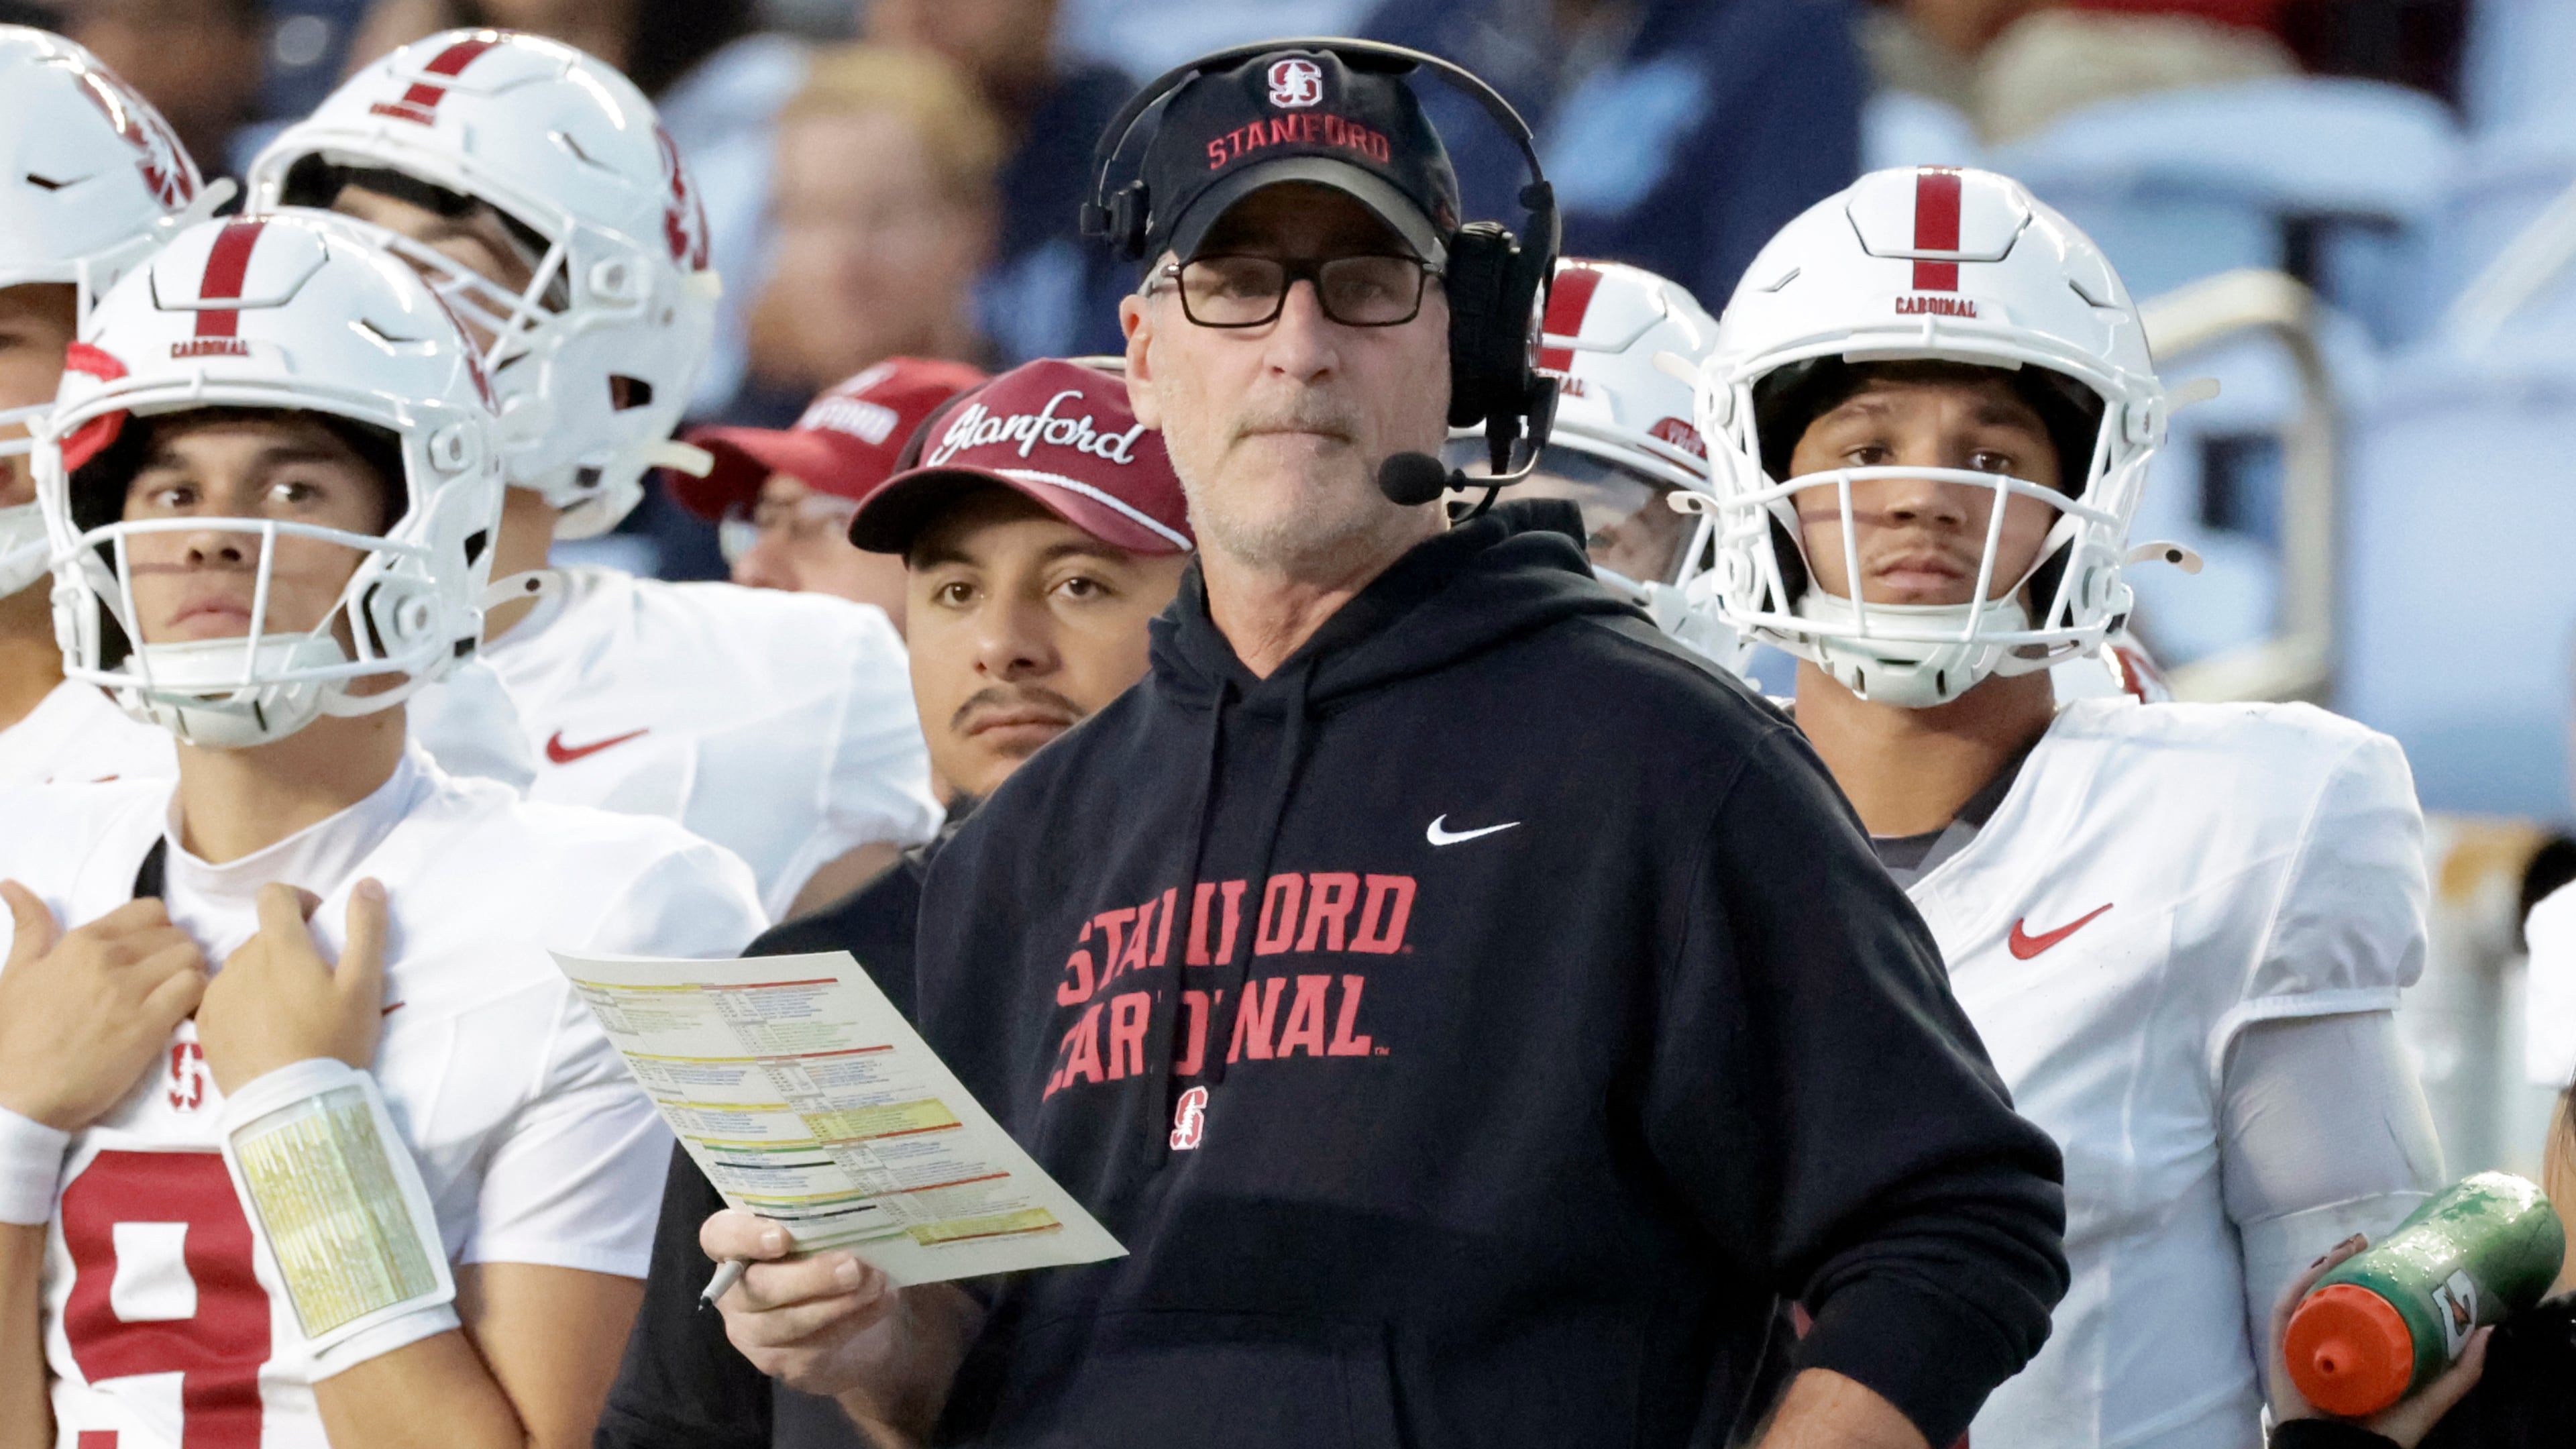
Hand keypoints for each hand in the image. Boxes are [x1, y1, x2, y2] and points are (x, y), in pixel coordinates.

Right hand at [0, 882, 206, 1130]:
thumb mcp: (15, 973)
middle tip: (168, 981)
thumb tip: (11, 884)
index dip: (160, 932)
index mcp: (81, 942)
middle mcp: (108, 959)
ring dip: (192, 975)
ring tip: (177, 997)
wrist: (18, 1095)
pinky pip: (196, 990)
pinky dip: (199, 998)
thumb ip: (29, 927)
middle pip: (177, 934)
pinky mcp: (148, 1025)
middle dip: (179, 955)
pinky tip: (183, 1014)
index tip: (153, 956)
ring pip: (192, 958)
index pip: (149, 911)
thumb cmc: (16, 1037)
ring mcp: (129, 991)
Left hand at [196, 880, 389, 1093]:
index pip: (275, 895)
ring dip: (264, 978)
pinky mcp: (204, 1025)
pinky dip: (244, 1005)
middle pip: (263, 938)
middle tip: (314, 987)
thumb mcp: (364, 984)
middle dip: (288, 949)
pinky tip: (264, 1034)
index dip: (299, 900)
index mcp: (279, 945)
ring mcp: (217, 994)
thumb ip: (366, 928)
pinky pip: (224, 999)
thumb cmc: (333, 1040)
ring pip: (242, 969)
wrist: (291, 1105)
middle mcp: (239, 961)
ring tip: (288, 1015)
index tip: (317, 926)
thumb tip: (367, 882)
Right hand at [701, 1208, 899, 1395]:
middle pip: (757, 1286)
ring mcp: (751, 1330)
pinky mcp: (777, 1361)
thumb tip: (860, 1205)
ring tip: (875, 1284)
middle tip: (853, 1266)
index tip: (781, 1237)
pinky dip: (853, 1322)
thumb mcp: (822, 1231)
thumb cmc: (827, 1254)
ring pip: (785, 1322)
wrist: (846, 1316)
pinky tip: (880, 1303)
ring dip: (837, 1304)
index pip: (719, 1236)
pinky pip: (812, 1346)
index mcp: (735, 1244)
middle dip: (810, 1277)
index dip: (744, 1236)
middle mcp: (733, 1288)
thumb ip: (824, 1220)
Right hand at [2270, 1233, 2490, 1448]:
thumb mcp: (2431, 1398)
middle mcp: (2326, 1342)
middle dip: (2342, 1262)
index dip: (2365, 1275)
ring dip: (2322, 1265)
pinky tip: (2317, 1268)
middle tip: (2363, 1242)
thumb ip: (2461, 1372)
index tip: (2384, 1251)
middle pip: (2328, 1293)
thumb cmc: (2387, 1432)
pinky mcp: (2282, 1351)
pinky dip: (2297, 1286)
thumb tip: (2489, 1330)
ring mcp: (2300, 1344)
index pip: (2355, 1305)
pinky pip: (2284, 1312)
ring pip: (2306, 1296)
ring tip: (2346, 1247)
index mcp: (2355, 1351)